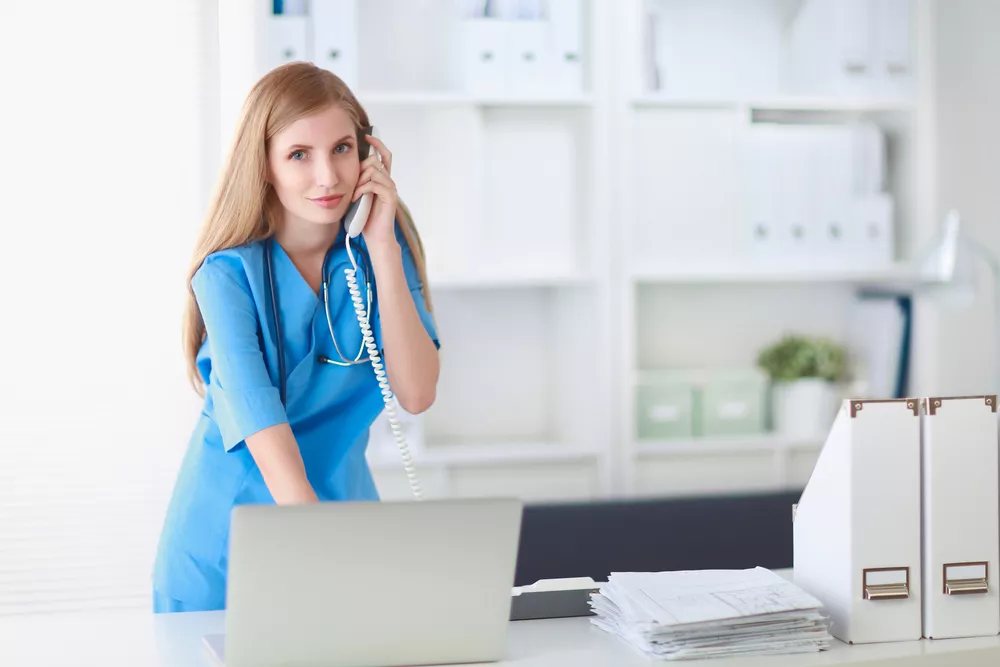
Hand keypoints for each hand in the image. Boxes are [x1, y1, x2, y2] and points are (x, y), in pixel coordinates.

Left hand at [353, 134, 398, 249]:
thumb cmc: (364, 217)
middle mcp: (388, 181)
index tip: (366, 137)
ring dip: (359, 181)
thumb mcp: (357, 194)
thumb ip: (356, 180)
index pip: (384, 155)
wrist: (374, 236)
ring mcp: (390, 188)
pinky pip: (374, 183)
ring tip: (354, 194)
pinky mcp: (390, 197)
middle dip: (360, 169)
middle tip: (353, 184)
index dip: (377, 143)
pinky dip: (362, 189)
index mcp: (382, 178)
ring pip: (373, 170)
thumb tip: (343, 165)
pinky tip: (356, 198)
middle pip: (374, 160)